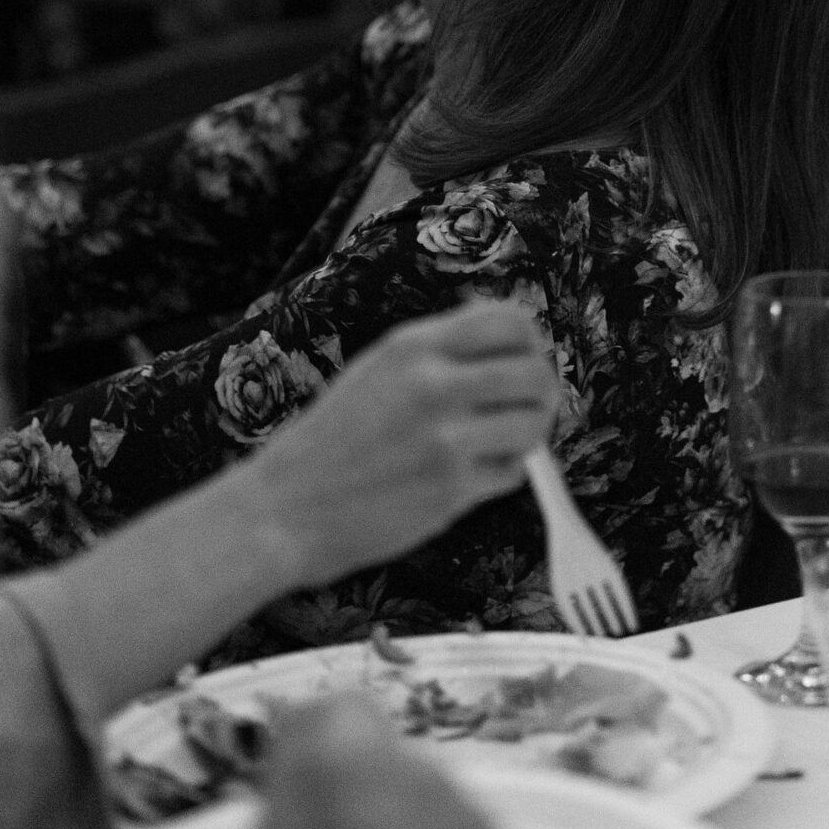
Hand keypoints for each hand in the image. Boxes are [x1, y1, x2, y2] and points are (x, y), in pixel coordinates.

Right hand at [250, 694, 513, 828]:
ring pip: (430, 800)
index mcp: (360, 767)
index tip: (304, 786)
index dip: (320, 745)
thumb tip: (301, 719)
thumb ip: (289, 780)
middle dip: (365, 793)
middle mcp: (429, 776)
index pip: (342, 709)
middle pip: (389, 759)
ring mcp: (475, 823)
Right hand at [251, 298, 559, 586]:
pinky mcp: (450, 490)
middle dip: (542, 395)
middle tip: (528, 410)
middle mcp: (433, 385)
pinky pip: (510, 474)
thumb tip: (508, 339)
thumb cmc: (333, 439)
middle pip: (535, 374)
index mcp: (414, 346)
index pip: (510, 321)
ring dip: (527, 438)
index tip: (524, 361)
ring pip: (533, 427)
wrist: (286, 507)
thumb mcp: (379, 369)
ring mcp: (444, 439)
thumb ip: (439, 351)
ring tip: (499, 445)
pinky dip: (500, 476)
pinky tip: (468, 476)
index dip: (530, 343)